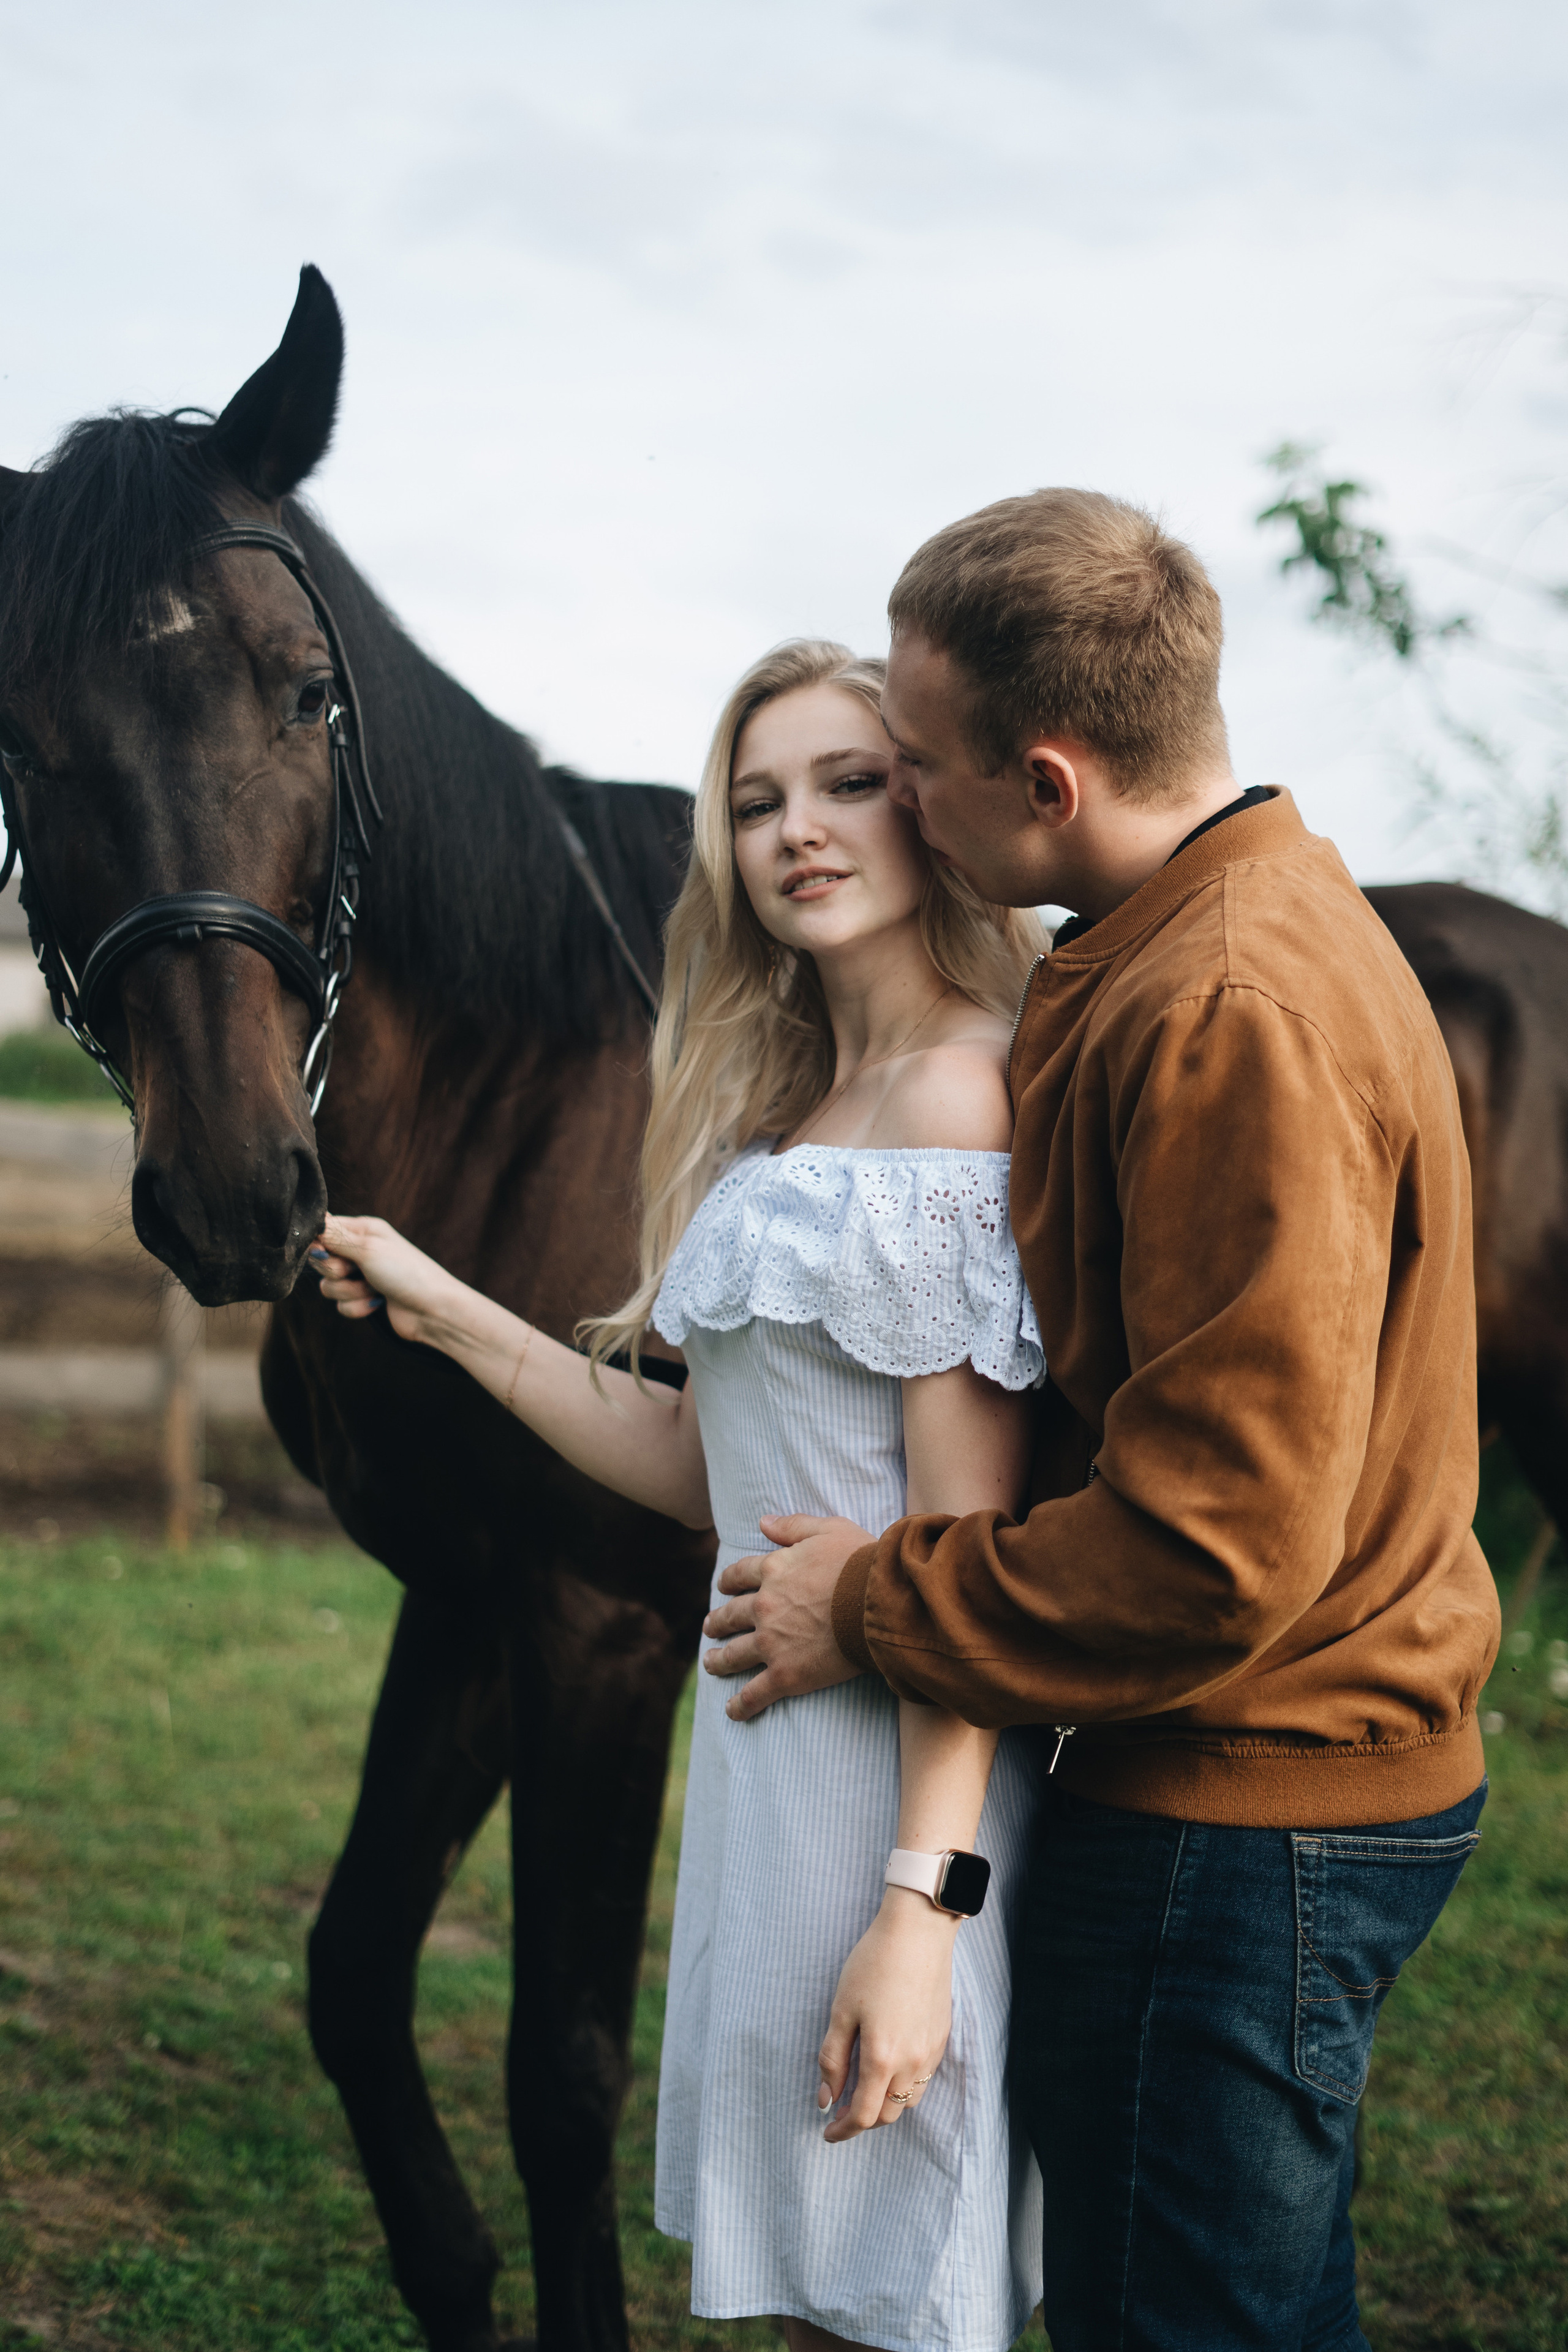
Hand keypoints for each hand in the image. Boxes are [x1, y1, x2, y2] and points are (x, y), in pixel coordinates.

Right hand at [308, 1215, 456, 1346]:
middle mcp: (360, 1251)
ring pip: (328, 1286)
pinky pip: (341, 1305)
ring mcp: (362, 1276)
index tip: (325, 1252)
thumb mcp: (368, 1248)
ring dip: (349, 1291)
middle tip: (356, 1270)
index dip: (318, 1243)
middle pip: (321, 1260)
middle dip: (336, 1271)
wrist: (432, 1310)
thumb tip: (310, 1224)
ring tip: (373, 1288)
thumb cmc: (406, 1272)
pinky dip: (357, 1307)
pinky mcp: (363, 1299)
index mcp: (362, 1230)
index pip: (323, 1229)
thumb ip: (335, 1237)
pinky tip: (377, 1303)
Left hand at [702, 1513, 868, 1721]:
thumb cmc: (861, 1564)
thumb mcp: (829, 1529)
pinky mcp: (786, 1675)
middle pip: (731, 1615)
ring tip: (711, 1664)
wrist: (879, 1604)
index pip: (739, 1575)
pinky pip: (755, 1693)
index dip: (728, 1582)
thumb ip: (793, 1526)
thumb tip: (763, 1522)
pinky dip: (741, 1704)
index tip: (722, 1588)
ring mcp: (772, 1643)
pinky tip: (733, 1711)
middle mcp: (764, 1607)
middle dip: (717, 1622)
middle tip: (710, 1628)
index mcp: (772, 1571)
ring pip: (735, 1654)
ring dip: (719, 1660)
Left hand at [817, 1890, 955, 2141]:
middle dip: (862, 2120)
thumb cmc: (874, 1965)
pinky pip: (923, 2079)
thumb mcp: (841, 2010)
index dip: (843, 2130)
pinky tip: (889, 2065)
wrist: (918, 1932)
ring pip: (908, 2101)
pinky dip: (904, 2086)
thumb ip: (832, 2059)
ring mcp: (931, 2052)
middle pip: (887, 2115)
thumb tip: (826, 2099)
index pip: (863, 2116)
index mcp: (882, 2059)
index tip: (827, 2131)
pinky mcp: (942, 2038)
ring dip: (885, 2105)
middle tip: (840, 2110)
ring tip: (864, 2089)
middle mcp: (912, 2063)